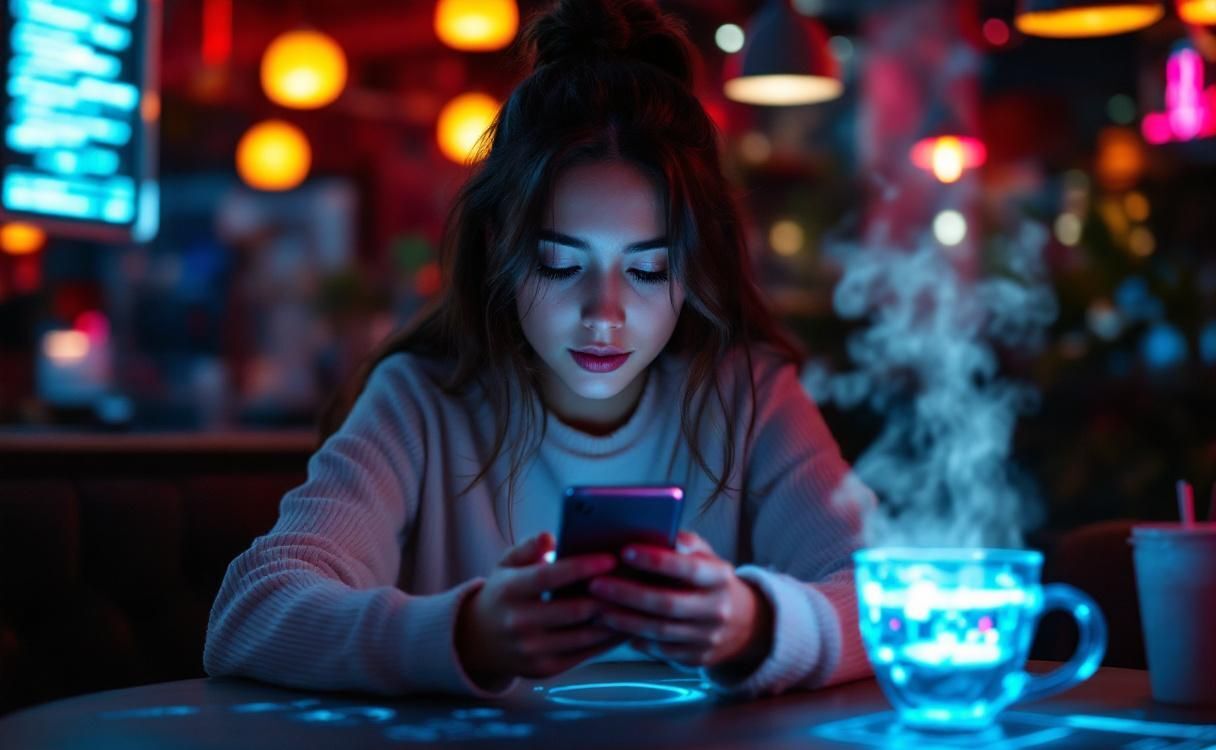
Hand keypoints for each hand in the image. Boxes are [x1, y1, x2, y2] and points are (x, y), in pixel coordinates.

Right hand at [455, 532, 627, 686]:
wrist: (477, 641)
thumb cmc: (502, 594)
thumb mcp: (506, 565)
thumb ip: (528, 548)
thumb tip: (550, 536)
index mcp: (510, 591)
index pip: (550, 578)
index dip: (583, 567)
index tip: (611, 558)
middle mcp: (520, 623)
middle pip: (575, 610)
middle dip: (609, 595)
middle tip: (637, 580)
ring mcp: (532, 650)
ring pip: (585, 635)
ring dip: (615, 619)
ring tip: (638, 602)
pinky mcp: (545, 669)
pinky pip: (584, 654)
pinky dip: (607, 640)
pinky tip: (624, 625)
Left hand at [588, 531, 772, 673]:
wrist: (745, 624)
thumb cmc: (711, 580)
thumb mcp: (708, 556)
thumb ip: (684, 543)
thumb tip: (657, 529)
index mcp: (720, 577)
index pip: (689, 568)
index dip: (657, 560)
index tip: (625, 550)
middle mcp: (717, 609)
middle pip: (667, 604)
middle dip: (628, 594)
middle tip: (596, 584)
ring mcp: (708, 637)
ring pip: (659, 631)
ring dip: (623, 620)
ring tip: (596, 608)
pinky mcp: (696, 658)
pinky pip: (659, 650)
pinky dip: (634, 639)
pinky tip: (612, 627)